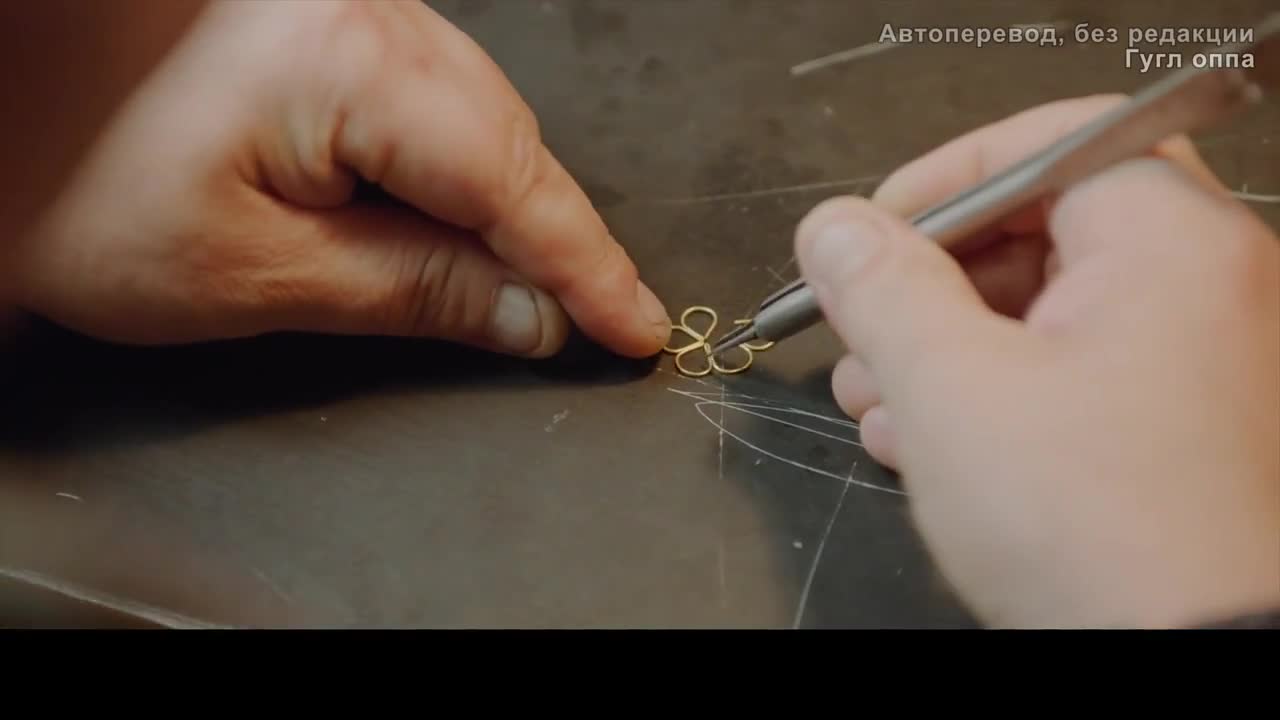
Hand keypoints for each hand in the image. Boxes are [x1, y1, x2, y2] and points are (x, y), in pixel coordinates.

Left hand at [9, 0, 670, 357]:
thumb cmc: (71, 183)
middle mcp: (359, 13)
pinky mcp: (319, 22)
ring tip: (526, 285)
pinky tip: (450, 217)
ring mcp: (343, 8)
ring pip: (474, 113)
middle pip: (507, 138)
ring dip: (506, 203)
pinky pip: (426, 94)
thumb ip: (413, 290)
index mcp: (347, 63)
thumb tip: (529, 315)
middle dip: (554, 235)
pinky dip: (453, 165)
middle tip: (591, 320)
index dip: (585, 266)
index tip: (634, 325)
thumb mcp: (256, 271)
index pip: (513, 181)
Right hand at [794, 95, 1279, 627]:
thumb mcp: (950, 390)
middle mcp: (1206, 287)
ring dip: (946, 346)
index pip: (1050, 142)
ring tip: (874, 402)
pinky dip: (997, 393)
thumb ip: (882, 288)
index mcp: (1170, 243)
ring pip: (1049, 311)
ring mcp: (1201, 363)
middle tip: (856, 327)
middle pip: (1041, 231)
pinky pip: (1078, 374)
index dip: (943, 177)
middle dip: (928, 280)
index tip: (869, 233)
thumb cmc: (1086, 522)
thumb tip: (834, 228)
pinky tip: (925, 444)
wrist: (1188, 665)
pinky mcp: (1182, 428)